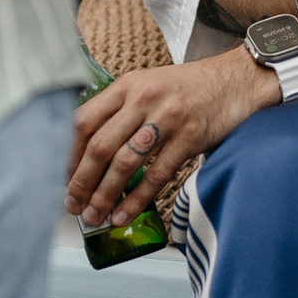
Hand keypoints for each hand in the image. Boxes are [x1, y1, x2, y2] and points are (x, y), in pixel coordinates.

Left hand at [66, 52, 273, 230]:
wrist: (237, 80)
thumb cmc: (189, 88)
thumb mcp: (148, 85)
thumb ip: (120, 109)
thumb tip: (88, 150)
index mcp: (127, 85)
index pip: (83, 120)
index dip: (67, 153)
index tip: (60, 177)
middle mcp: (143, 99)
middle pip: (99, 146)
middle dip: (81, 182)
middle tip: (72, 205)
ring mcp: (166, 118)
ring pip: (124, 163)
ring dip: (104, 195)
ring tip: (94, 217)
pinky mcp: (189, 138)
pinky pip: (156, 175)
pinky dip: (136, 200)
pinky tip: (124, 215)